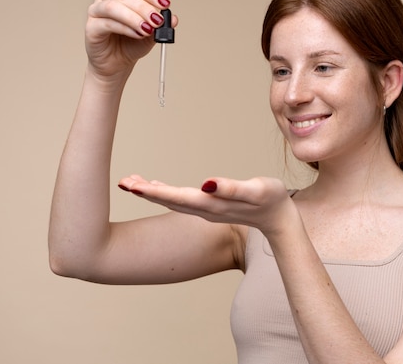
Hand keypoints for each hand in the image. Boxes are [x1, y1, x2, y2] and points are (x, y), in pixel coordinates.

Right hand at [85, 0, 177, 81]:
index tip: (165, 3)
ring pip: (114, 6)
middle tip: (158, 20)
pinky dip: (125, 28)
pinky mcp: (91, 27)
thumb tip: (173, 18)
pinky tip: (137, 34)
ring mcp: (96, 11)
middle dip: (145, 8)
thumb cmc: (130, 45)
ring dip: (134, 17)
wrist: (116, 64)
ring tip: (148, 29)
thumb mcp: (151, 34)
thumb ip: (162, 25)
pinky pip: (107, 23)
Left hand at [118, 175, 301, 237]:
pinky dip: (164, 193)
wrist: (280, 220)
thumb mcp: (256, 190)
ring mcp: (205, 210)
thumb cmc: (272, 200)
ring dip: (150, 192)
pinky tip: (156, 186)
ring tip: (130, 182)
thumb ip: (231, 188)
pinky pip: (180, 200)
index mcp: (212, 205)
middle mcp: (204, 210)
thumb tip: (206, 184)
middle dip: (144, 192)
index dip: (153, 192)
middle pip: (168, 201)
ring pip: (171, 201)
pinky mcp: (209, 207)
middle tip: (122, 182)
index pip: (176, 197)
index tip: (131, 186)